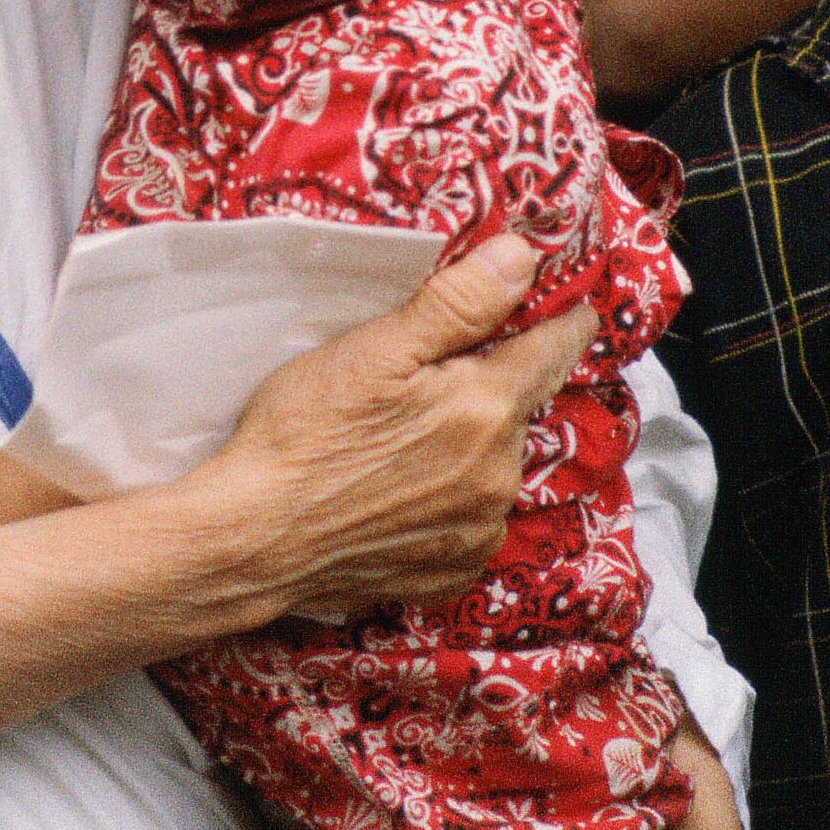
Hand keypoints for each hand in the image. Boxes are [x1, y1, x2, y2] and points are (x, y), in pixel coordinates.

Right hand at [200, 235, 593, 619]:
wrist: (254, 537)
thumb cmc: (304, 432)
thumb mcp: (373, 349)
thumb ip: (458, 302)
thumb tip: (522, 258)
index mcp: (485, 409)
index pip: (552, 351)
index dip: (562, 324)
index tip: (574, 310)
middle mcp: (499, 474)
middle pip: (517, 410)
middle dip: (492, 388)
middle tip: (434, 379)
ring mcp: (479, 529)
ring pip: (495, 465)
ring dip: (472, 446)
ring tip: (405, 440)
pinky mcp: (454, 570)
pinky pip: (472, 520)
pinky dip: (451, 500)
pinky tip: (401, 490)